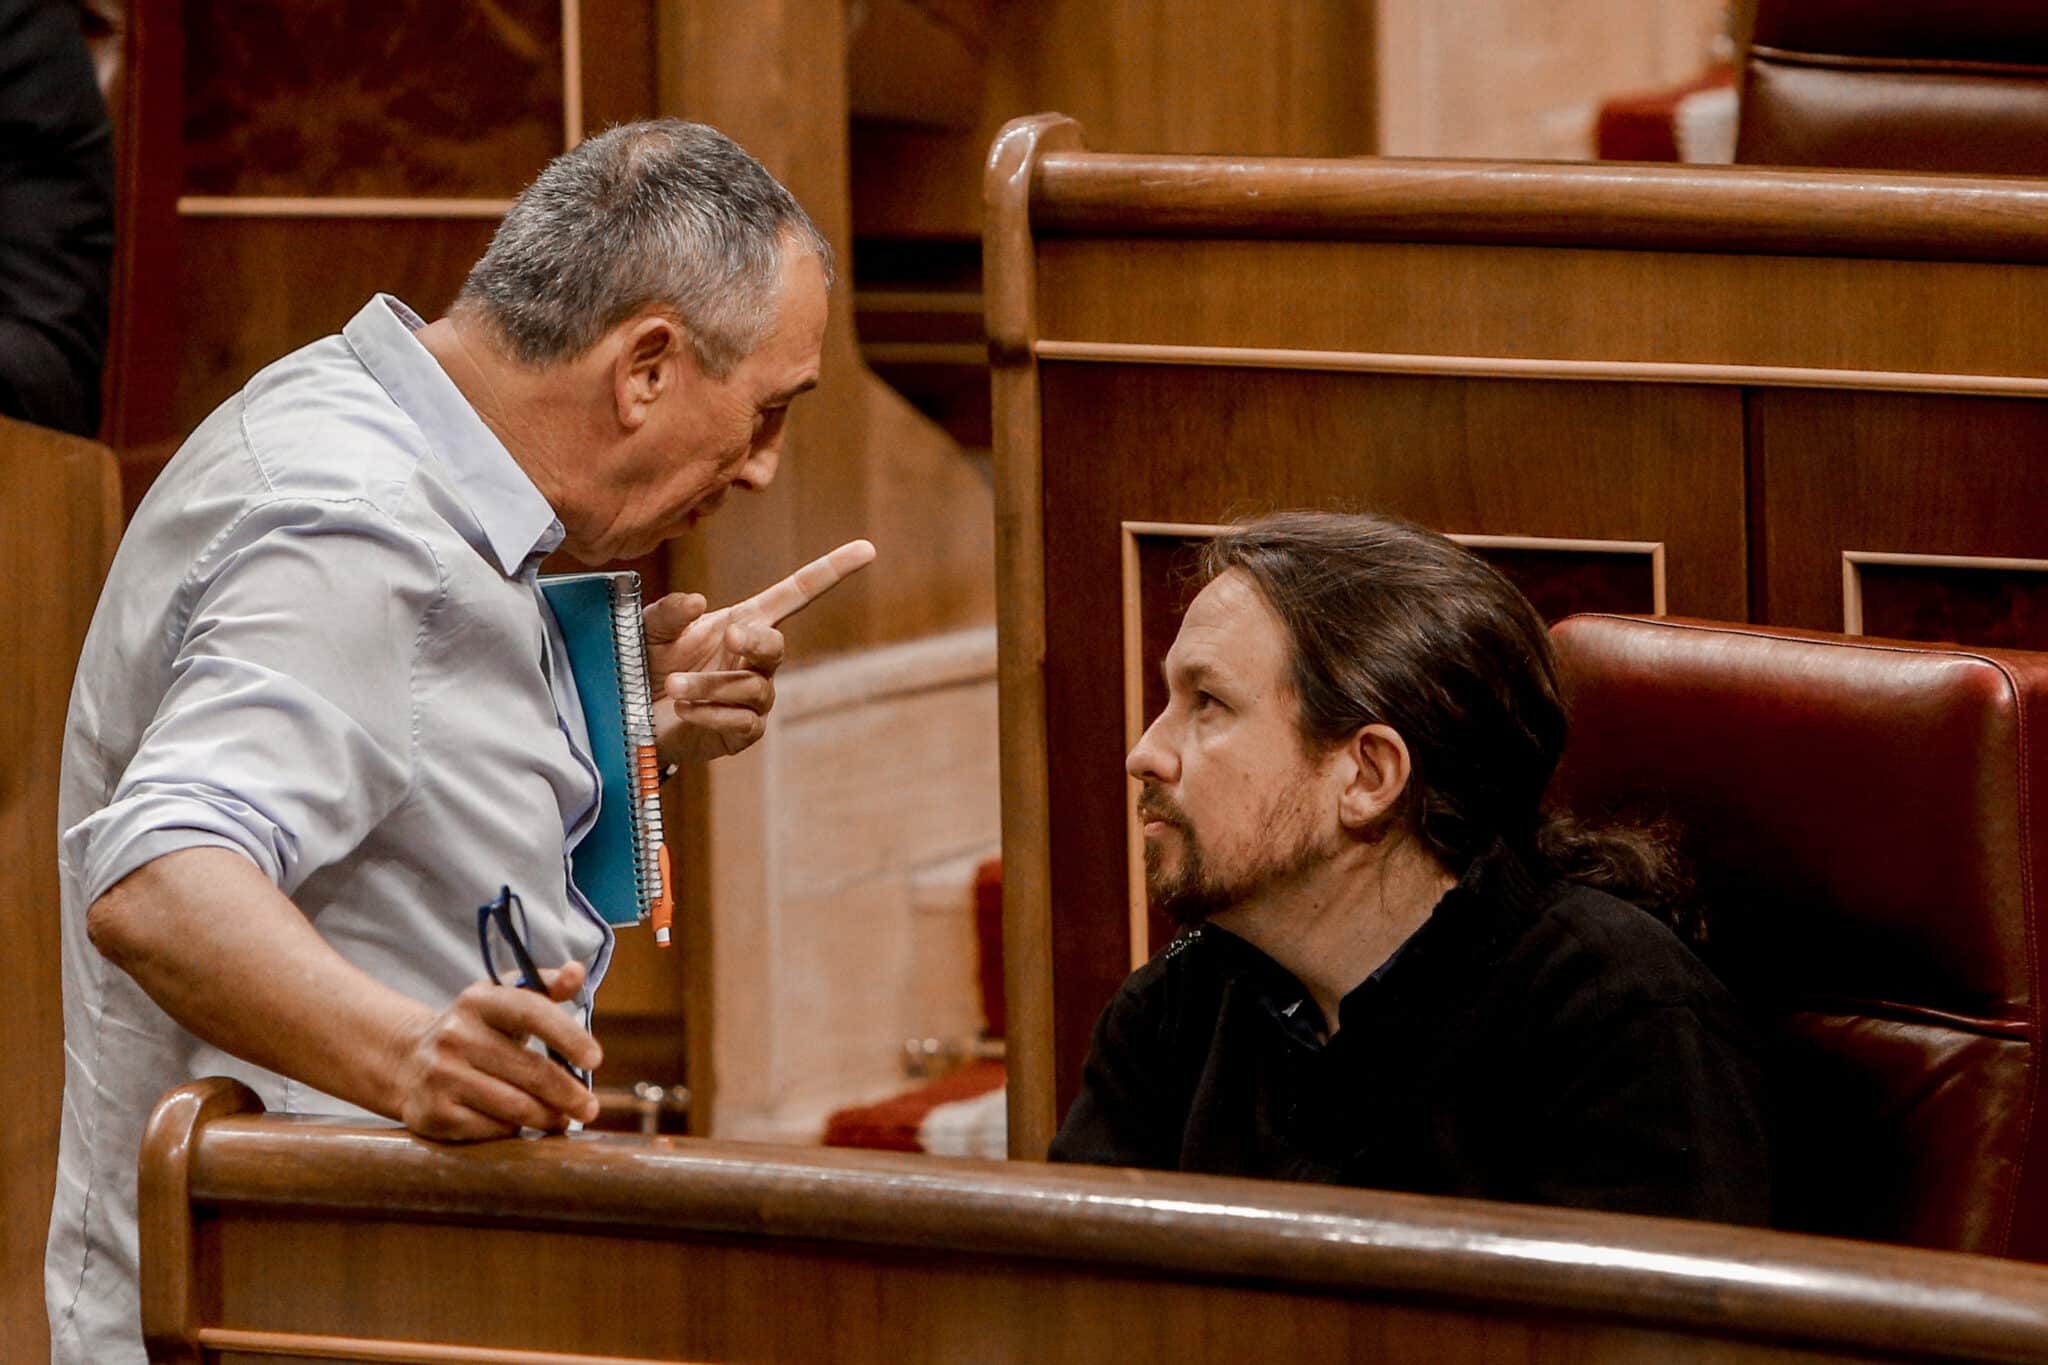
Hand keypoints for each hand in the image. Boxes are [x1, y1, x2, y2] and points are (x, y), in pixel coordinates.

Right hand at [392, 961, 602, 1140]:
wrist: (407, 1061)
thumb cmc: (475, 1031)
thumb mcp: (503, 1001)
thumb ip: (544, 987)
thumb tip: (577, 971)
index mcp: (479, 1000)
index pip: (532, 1012)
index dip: (569, 1036)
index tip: (596, 1060)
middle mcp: (456, 1035)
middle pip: (531, 1071)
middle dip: (569, 1094)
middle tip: (590, 1108)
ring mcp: (440, 1075)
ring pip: (515, 1106)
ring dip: (547, 1116)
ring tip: (561, 1118)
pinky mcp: (432, 1113)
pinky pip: (492, 1129)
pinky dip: (514, 1130)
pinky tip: (519, 1124)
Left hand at [645, 538, 876, 764]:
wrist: (631, 718)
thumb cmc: (647, 665)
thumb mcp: (649, 631)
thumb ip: (669, 613)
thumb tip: (697, 601)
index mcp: (744, 624)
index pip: (796, 594)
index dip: (831, 571)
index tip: (866, 549)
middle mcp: (756, 660)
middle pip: (777, 645)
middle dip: (757, 641)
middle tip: (730, 635)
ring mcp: (755, 698)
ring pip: (751, 687)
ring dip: (709, 684)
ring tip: (675, 685)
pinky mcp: (743, 732)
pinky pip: (741, 721)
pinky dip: (708, 713)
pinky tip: (683, 709)